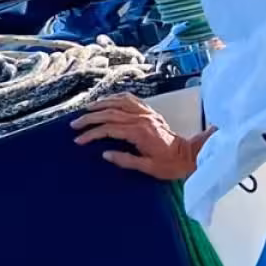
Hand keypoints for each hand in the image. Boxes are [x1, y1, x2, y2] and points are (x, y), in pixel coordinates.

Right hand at [71, 94, 202, 179]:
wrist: (190, 155)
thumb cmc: (170, 165)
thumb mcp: (148, 168)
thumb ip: (125, 160)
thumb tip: (105, 154)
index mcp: (139, 132)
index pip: (109, 129)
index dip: (92, 134)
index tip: (79, 140)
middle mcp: (142, 119)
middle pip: (110, 113)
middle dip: (90, 118)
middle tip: (75, 124)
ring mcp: (147, 113)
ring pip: (119, 102)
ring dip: (101, 104)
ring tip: (87, 109)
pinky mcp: (151, 112)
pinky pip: (131, 99)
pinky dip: (117, 98)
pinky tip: (109, 100)